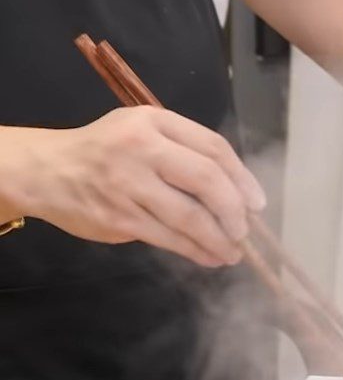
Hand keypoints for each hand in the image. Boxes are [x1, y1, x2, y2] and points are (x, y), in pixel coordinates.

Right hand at [0, 107, 265, 266]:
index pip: (213, 149)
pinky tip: (210, 257)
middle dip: (234, 212)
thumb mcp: (143, 133)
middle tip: (244, 231)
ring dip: (219, 240)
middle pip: (207, 180)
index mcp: (154, 122)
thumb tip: (237, 195)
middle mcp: (142, 148)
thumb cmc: (106, 153)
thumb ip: (185, 154)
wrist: (47, 171)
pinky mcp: (120, 217)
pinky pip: (170, 239)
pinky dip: (196, 251)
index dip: (242, 179)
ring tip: (233, 252)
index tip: (257, 203)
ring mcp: (129, 184)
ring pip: (191, 217)